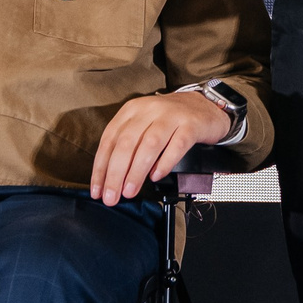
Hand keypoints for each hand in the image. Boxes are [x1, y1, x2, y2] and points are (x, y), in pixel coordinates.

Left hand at [90, 91, 231, 204]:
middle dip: (115, 173)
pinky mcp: (191, 125)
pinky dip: (164, 163)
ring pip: (149, 144)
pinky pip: (176, 146)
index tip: (97, 190)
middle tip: (111, 196)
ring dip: (136, 171)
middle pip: (127, 143)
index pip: (110, 139)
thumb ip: (129, 145)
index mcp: (132, 110)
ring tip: (130, 191)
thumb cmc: (170, 121)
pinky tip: (156, 177)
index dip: (101, 167)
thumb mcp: (144, 124)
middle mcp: (150, 110)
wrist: (205, 106)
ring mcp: (172, 116)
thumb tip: (111, 179)